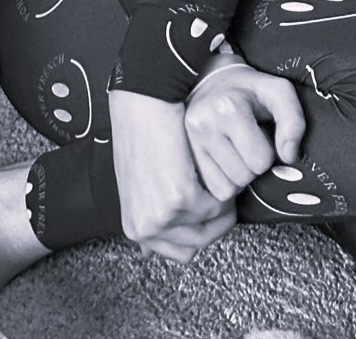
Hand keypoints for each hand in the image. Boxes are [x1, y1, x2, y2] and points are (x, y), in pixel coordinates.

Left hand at [108, 89, 235, 262]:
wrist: (141, 102)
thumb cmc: (142, 134)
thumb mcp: (137, 184)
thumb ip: (148, 216)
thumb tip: (148, 252)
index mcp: (135, 227)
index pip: (181, 253)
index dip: (199, 228)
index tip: (204, 206)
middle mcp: (145, 228)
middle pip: (199, 245)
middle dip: (213, 218)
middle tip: (213, 188)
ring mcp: (162, 216)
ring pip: (213, 225)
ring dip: (219, 200)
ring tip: (209, 173)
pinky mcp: (179, 197)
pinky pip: (217, 205)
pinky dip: (220, 185)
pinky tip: (208, 164)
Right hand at [184, 58, 305, 203]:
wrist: (211, 78)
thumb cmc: (250, 89)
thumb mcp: (278, 92)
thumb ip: (293, 120)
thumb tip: (288, 156)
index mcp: (227, 107)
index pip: (260, 160)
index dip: (268, 151)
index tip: (260, 133)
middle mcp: (202, 124)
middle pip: (243, 176)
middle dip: (252, 165)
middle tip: (247, 142)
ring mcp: (188, 141)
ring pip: (228, 188)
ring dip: (238, 175)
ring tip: (236, 149)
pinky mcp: (184, 155)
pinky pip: (214, 190)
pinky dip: (224, 181)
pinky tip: (224, 159)